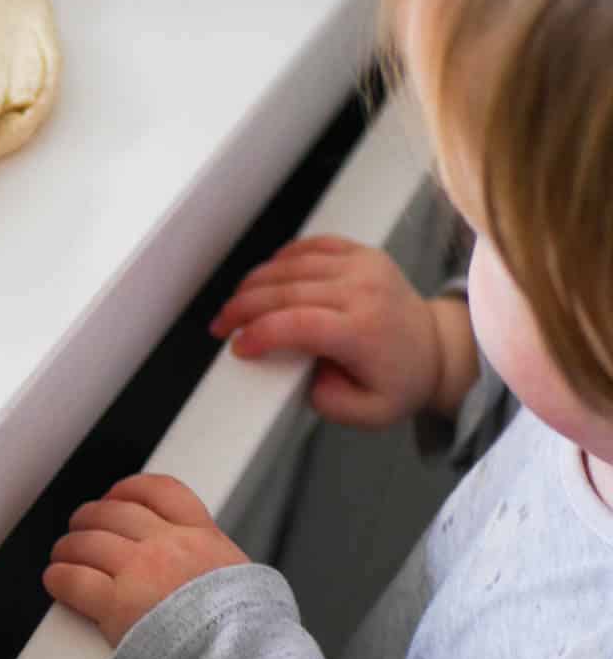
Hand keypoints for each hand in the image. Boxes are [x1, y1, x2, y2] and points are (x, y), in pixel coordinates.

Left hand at [44, 473, 247, 647]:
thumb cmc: (246, 637)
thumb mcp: (245, 583)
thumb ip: (216, 566)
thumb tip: (210, 572)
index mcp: (202, 537)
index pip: (161, 491)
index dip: (131, 488)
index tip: (117, 496)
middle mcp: (167, 545)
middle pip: (115, 512)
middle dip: (92, 516)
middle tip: (82, 526)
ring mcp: (140, 571)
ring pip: (88, 541)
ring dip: (69, 546)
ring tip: (63, 554)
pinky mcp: (116, 605)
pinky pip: (74, 579)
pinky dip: (59, 576)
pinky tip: (56, 579)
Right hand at [209, 235, 459, 428]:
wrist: (436, 349)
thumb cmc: (401, 380)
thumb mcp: (368, 413)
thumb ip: (327, 400)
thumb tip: (296, 371)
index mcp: (364, 330)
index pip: (299, 323)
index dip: (260, 332)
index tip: (239, 346)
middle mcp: (363, 290)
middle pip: (287, 290)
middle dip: (244, 307)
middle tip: (222, 325)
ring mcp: (363, 265)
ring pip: (293, 264)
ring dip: (256, 282)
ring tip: (236, 303)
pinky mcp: (362, 253)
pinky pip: (312, 245)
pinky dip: (283, 257)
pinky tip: (266, 274)